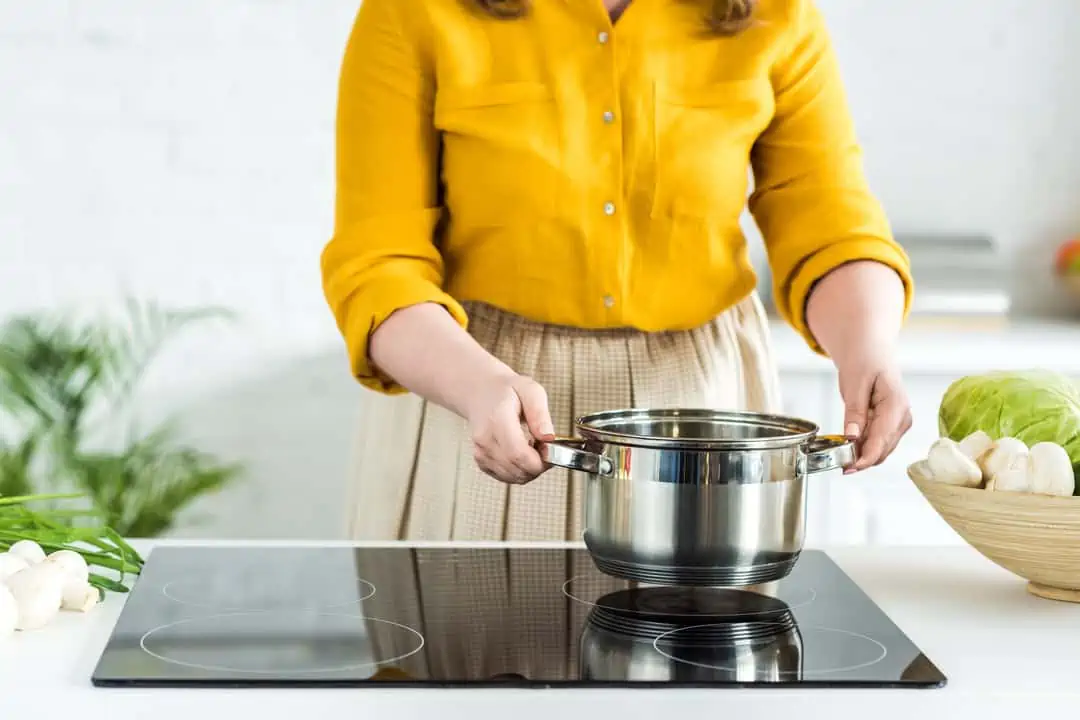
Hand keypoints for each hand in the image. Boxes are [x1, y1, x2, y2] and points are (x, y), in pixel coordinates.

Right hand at [465, 373, 555, 484]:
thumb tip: (549, 437)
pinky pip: (506, 477)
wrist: (480, 392)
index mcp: (497, 420)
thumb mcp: (530, 390)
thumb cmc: (506, 390)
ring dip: (530, 469)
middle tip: (546, 448)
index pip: (518, 454)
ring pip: (513, 477)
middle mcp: (485, 440)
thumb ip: (540, 414)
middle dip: (539, 466)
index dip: (540, 460)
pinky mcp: (481, 461)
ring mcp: (481, 452)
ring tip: (533, 448)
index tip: (551, 451)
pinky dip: (519, 471)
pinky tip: (522, 454)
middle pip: (518, 469)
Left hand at [836, 355, 911, 472]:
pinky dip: (863, 447)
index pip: (881, 441)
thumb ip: (855, 411)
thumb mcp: (855, 383)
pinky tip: (848, 445)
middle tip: (837, 462)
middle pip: (882, 449)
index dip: (865, 458)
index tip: (848, 468)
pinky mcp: (891, 425)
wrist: (871, 350)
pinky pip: (877, 442)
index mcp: (896, 406)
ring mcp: (899, 423)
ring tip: (840, 455)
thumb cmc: (865, 360)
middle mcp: (902, 418)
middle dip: (861, 459)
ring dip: (862, 455)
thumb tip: (852, 437)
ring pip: (880, 449)